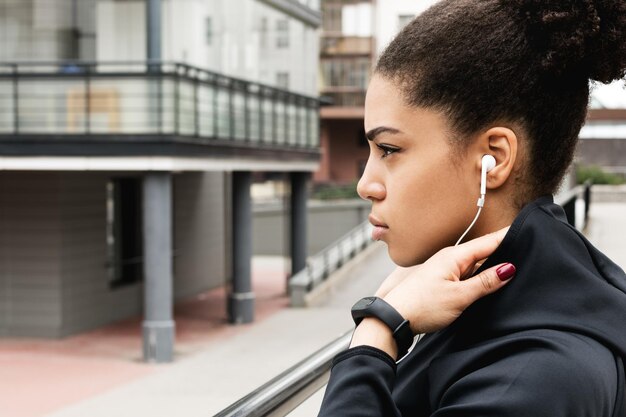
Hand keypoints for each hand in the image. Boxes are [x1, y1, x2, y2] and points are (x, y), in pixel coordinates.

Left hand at [351, 227, 514, 356]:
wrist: (393, 318)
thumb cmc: (422, 306)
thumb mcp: (459, 296)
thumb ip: (485, 282)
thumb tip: (508, 268)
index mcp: (454, 256)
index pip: (488, 242)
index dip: (508, 236)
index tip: (527, 227)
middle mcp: (449, 258)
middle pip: (483, 251)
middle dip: (503, 250)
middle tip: (527, 245)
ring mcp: (445, 269)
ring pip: (475, 263)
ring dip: (491, 264)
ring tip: (513, 263)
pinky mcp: (441, 281)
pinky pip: (466, 273)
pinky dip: (480, 275)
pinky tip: (488, 281)